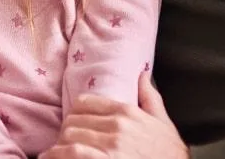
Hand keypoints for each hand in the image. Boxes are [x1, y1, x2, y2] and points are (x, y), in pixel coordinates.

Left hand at [41, 71, 187, 158]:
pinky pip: (72, 153)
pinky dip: (57, 155)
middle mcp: (117, 126)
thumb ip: (150, 98)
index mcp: (127, 112)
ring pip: (69, 137)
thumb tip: (142, 74)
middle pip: (73, 121)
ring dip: (59, 146)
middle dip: (65, 132)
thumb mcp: (164, 124)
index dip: (73, 115)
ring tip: (55, 153)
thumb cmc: (170, 155)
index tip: (71, 126)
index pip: (84, 103)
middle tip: (62, 142)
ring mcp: (111, 146)